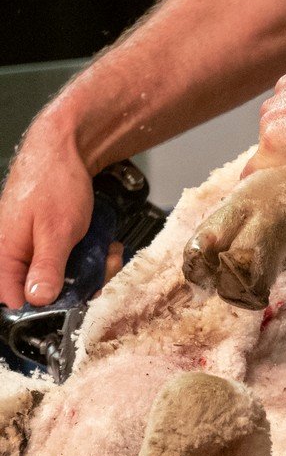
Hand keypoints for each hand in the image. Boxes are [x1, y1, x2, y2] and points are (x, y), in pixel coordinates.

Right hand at [0, 119, 94, 308]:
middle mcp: (17, 249)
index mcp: (6, 250)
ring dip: (92, 270)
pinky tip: (104, 245)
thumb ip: (47, 267)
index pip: (12, 296)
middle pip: (45, 289)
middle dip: (79, 285)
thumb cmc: (54, 182)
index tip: (69, 301)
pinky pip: (73, 259)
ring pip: (64, 275)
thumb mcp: (56, 231)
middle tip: (101, 269)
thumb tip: (37, 298)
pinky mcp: (53, 238)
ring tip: (107, 253)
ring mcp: (36, 244)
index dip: (41, 305)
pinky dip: (92, 256)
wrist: (66, 150)